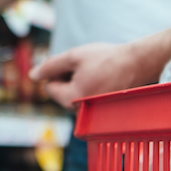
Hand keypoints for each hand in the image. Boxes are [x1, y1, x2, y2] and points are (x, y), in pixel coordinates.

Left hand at [30, 43, 144, 109]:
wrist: (138, 63)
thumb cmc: (107, 58)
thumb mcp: (74, 56)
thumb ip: (50, 66)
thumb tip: (32, 75)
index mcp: (72, 99)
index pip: (49, 87)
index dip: (59, 71)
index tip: (78, 64)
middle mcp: (81, 111)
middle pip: (61, 93)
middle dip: (69, 78)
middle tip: (89, 67)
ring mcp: (93, 113)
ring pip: (74, 95)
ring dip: (80, 82)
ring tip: (98, 72)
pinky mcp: (102, 111)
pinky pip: (87, 98)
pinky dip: (91, 87)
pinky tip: (104, 78)